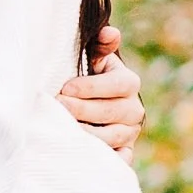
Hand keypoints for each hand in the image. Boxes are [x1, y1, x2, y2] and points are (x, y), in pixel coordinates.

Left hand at [61, 23, 143, 155]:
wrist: (91, 103)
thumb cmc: (87, 75)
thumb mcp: (93, 57)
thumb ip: (99, 44)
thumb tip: (110, 32)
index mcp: (128, 82)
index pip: (118, 85)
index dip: (91, 87)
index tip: (66, 89)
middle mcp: (134, 109)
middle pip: (111, 112)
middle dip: (82, 110)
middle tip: (58, 107)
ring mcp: (130, 133)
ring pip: (112, 137)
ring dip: (86, 133)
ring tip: (62, 128)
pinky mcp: (124, 152)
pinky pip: (120, 160)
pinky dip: (106, 159)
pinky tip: (83, 155)